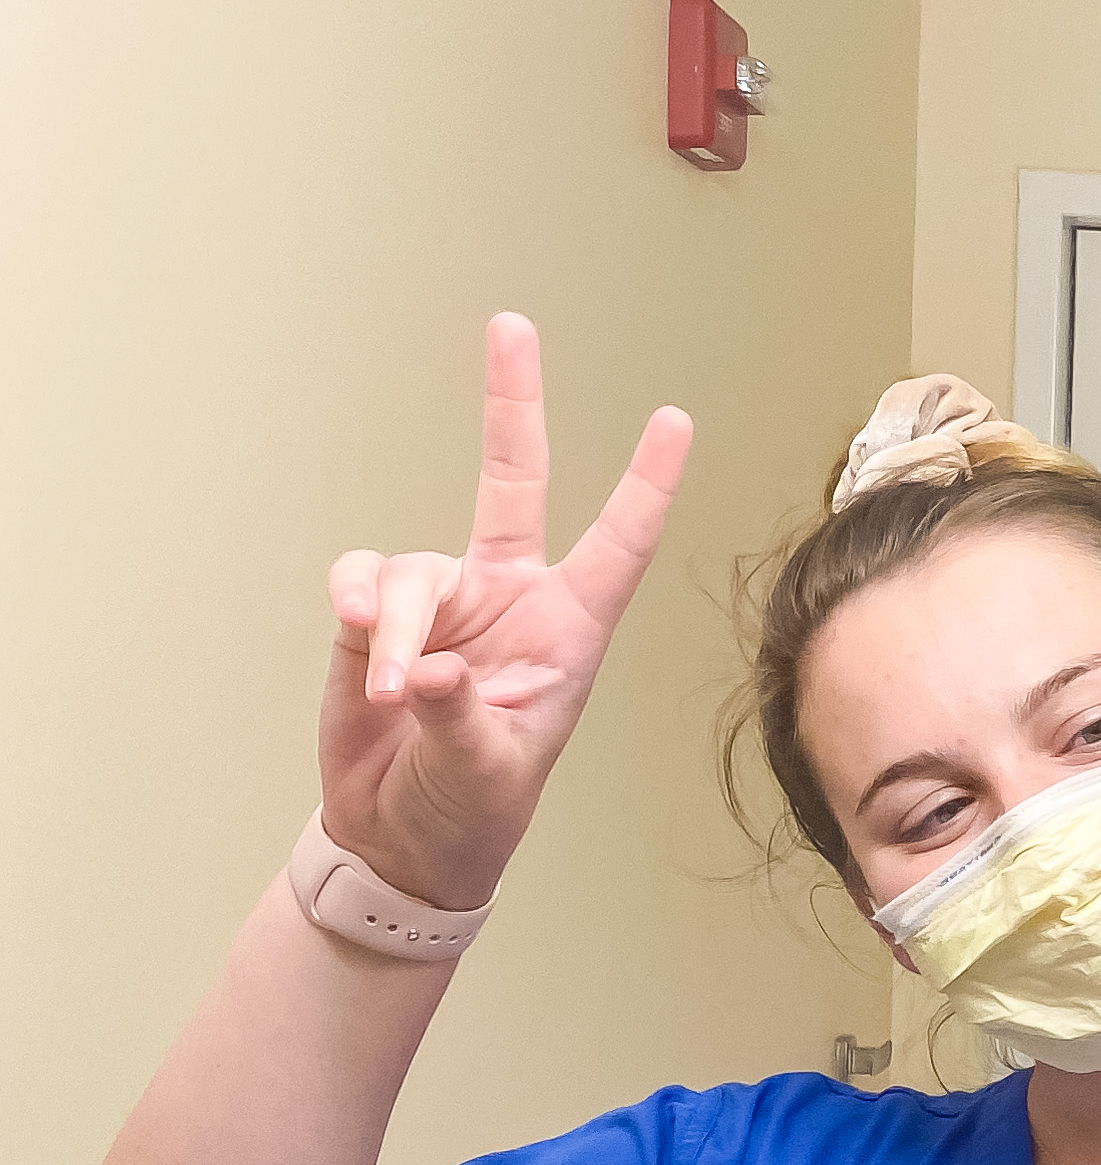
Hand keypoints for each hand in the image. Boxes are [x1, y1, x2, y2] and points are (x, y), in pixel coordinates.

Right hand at [317, 315, 692, 909]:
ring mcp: (443, 603)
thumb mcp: (484, 773)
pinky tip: (364, 647)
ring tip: (398, 692)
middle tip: (512, 325)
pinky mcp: (381, 617)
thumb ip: (458, 716)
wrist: (399, 839)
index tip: (675, 421)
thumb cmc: (470, 812)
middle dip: (511, 403)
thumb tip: (428, 667)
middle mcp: (509, 601)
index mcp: (567, 634)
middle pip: (510, 482)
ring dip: (399, 623)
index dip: (645, 486)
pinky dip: (361, 609)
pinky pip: (364, 581)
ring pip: (413, 566)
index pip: (616, 548)